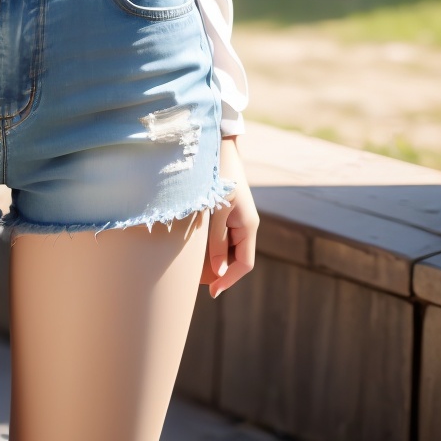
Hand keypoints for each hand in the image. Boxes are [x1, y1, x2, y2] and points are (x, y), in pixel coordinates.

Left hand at [201, 135, 258, 297]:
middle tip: (196, 281)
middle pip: (235, 259)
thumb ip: (217, 243)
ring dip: (213, 259)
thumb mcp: (217, 212)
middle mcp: (246, 225)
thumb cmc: (219, 177)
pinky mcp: (228, 211)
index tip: (212, 292)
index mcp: (248, 227)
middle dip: (218, 272)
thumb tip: (219, 273)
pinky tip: (195, 247)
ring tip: (192, 267)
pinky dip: (211, 245)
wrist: (219, 148)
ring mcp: (237, 218)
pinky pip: (222, 236)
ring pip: (228, 248)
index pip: (244, 264)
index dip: (229, 280)